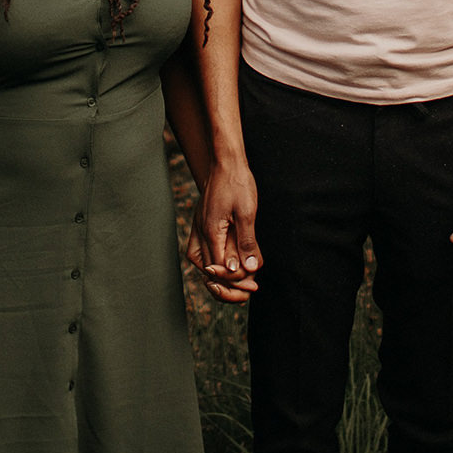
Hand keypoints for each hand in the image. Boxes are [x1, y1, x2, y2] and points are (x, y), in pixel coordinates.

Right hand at [187, 164, 261, 303]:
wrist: (226, 162)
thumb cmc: (238, 183)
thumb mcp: (247, 212)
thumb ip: (246, 242)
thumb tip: (247, 269)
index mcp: (211, 232)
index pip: (219, 269)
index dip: (236, 282)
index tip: (254, 286)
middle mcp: (200, 233)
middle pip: (208, 271)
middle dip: (227, 285)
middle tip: (249, 290)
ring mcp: (198, 228)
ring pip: (201, 263)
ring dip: (217, 275)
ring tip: (237, 283)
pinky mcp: (202, 224)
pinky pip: (201, 250)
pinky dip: (214, 262)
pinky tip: (228, 263)